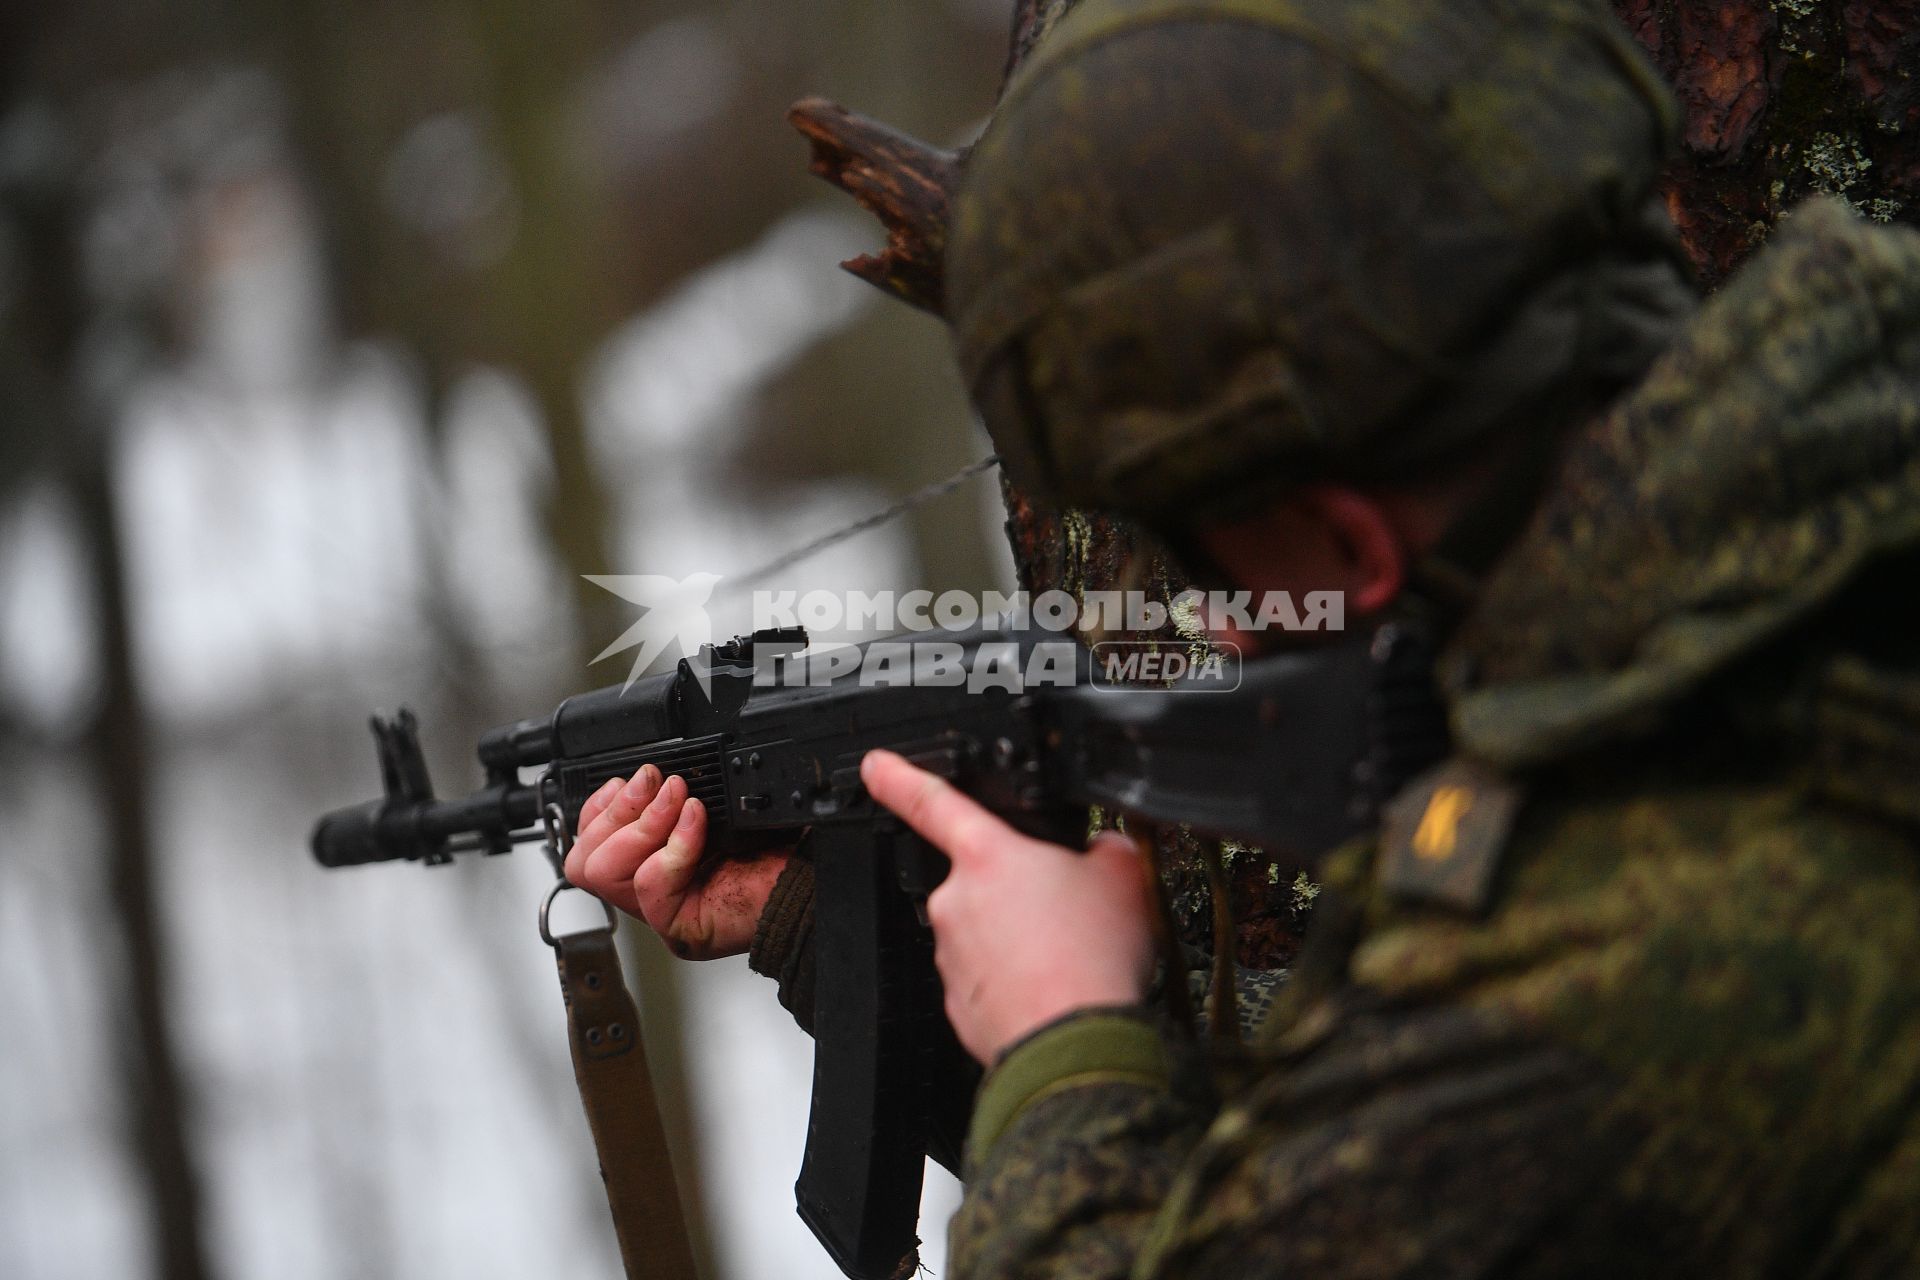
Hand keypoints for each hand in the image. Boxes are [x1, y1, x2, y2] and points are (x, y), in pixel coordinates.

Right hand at [563, 764, 789, 958]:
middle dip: (616, 811)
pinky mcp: (682, 927)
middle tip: (655, 782)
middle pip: (585, 860)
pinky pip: (651, 884)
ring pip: (605, 872)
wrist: (812, 879)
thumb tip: (654, 769)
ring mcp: (662, 913)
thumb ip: (677, 794)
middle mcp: (650, 891)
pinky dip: (674, 844)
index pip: (588, 843)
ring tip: (678, 799)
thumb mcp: (718, 809)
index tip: (631, 779)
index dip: (599, 807)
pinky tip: (698, 821)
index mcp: (649, 861)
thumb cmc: (777, 849)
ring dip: (641, 825)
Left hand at [860, 749, 1155, 1063]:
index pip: (932, 802)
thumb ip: (1104, 849)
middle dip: (1021, 895)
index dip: (900, 777)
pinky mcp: (960, 1005)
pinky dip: (1018, 983)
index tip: (875, 765)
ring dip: (1022, 942)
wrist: (1076, 1045)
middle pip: (984, 883)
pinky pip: (989, 981)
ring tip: (1070, 958)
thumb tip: (1104, 852)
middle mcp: (957, 902)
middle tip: (1069, 916)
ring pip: (988, 936)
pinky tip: (1054, 989)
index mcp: (987, 856)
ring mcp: (953, 956)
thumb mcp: (1123, 877)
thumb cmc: (1092, 959)